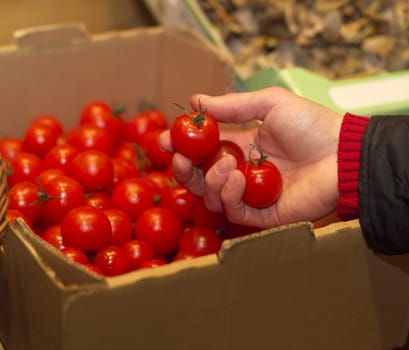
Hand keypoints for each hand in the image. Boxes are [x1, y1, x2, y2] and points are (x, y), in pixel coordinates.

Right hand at [160, 87, 341, 227]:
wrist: (342, 154)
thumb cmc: (310, 125)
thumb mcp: (270, 104)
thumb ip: (232, 105)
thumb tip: (196, 100)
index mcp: (242, 147)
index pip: (204, 150)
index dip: (182, 146)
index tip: (164, 139)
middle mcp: (242, 172)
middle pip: (200, 177)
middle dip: (183, 169)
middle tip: (176, 157)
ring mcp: (251, 195)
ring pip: (212, 196)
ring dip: (209, 179)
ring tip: (225, 162)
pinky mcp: (262, 215)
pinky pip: (233, 211)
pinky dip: (228, 194)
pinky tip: (236, 176)